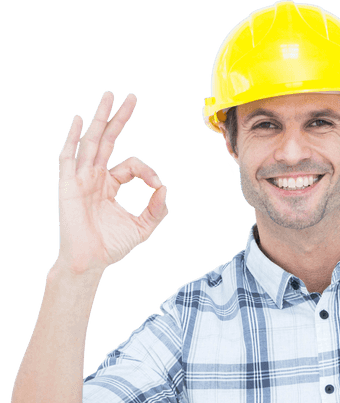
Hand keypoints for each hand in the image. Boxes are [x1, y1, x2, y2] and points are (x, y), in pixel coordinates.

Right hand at [55, 90, 168, 274]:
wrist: (90, 261)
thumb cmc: (111, 247)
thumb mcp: (140, 229)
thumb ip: (155, 211)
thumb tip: (164, 189)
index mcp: (110, 185)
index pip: (130, 165)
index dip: (146, 170)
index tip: (156, 183)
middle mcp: (95, 177)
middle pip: (108, 140)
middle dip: (119, 119)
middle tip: (131, 97)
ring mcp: (81, 178)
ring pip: (91, 142)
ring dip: (100, 118)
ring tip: (109, 96)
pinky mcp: (69, 185)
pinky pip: (68, 157)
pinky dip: (73, 139)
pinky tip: (78, 121)